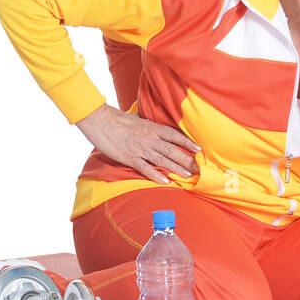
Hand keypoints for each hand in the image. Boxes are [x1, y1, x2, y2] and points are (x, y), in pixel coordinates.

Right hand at [75, 104, 200, 183]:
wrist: (100, 121)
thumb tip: (147, 118)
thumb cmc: (117, 119)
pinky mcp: (130, 158)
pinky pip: (145, 168)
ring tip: (188, 175)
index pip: (174, 135)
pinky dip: (156, 175)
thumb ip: (145, 121)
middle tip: (199, 168)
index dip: (187, 142)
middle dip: (187, 160)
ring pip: (162, 160)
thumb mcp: (135, 118)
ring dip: (176, 168)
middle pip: (172, 150)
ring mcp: (140, 149)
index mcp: (152, 128)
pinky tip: (165, 181)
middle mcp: (150, 138)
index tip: (199, 149)